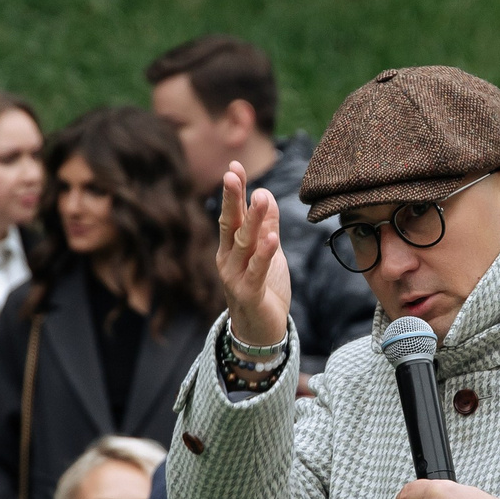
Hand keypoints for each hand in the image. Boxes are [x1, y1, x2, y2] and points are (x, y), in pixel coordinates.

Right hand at [216, 161, 291, 349]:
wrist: (260, 332)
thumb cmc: (263, 289)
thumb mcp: (268, 253)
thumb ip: (267, 227)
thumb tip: (265, 194)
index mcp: (230, 248)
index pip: (232, 214)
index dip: (234, 191)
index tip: (235, 166)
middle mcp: (228, 259)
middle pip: (230, 224)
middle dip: (232, 199)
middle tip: (232, 174)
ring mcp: (235, 277)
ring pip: (244, 244)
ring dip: (253, 220)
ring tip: (260, 198)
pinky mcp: (249, 293)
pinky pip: (257, 270)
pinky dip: (264, 254)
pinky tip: (272, 238)